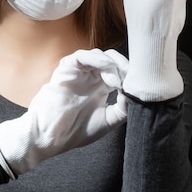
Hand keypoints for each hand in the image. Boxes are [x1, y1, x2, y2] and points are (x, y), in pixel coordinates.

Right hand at [0, 48, 127, 175]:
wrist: (50, 137)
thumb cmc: (75, 130)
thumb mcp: (107, 120)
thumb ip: (123, 108)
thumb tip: (137, 94)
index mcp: (101, 86)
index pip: (120, 72)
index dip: (131, 75)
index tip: (141, 84)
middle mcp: (91, 76)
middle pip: (112, 60)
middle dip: (125, 66)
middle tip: (134, 77)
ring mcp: (79, 71)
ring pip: (99, 55)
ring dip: (112, 65)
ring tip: (117, 83)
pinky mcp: (66, 68)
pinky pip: (82, 56)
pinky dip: (96, 59)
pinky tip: (106, 72)